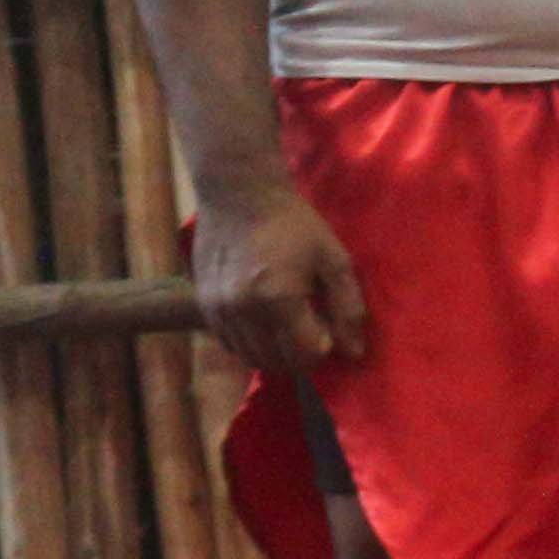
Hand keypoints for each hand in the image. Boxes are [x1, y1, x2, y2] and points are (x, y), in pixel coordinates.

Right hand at [190, 183, 367, 374]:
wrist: (239, 195)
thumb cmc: (294, 225)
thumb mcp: (334, 260)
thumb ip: (348, 308)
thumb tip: (354, 353)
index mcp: (279, 299)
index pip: (306, 354)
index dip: (324, 348)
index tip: (327, 327)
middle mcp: (243, 310)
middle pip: (278, 363)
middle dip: (301, 357)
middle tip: (311, 331)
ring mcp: (218, 310)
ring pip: (251, 358)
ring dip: (275, 355)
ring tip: (288, 328)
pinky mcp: (204, 306)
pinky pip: (230, 345)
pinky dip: (250, 345)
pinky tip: (264, 324)